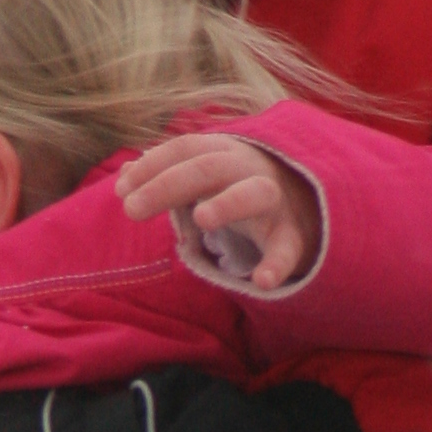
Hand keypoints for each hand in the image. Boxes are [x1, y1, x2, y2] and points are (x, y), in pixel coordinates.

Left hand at [118, 133, 322, 293]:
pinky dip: (276, 264)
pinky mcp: (294, 234)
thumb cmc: (242, 188)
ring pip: (254, 193)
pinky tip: (261, 282)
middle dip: (168, 185)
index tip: (122, 189)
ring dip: (228, 203)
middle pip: (208, 168)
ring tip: (201, 219)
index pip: (186, 149)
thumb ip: (167, 175)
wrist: (309, 204)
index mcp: (225, 153)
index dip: (153, 165)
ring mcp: (275, 201)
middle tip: (132, 210)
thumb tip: (123, 176)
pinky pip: (287, 247)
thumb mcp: (206, 177)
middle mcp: (250, 169)